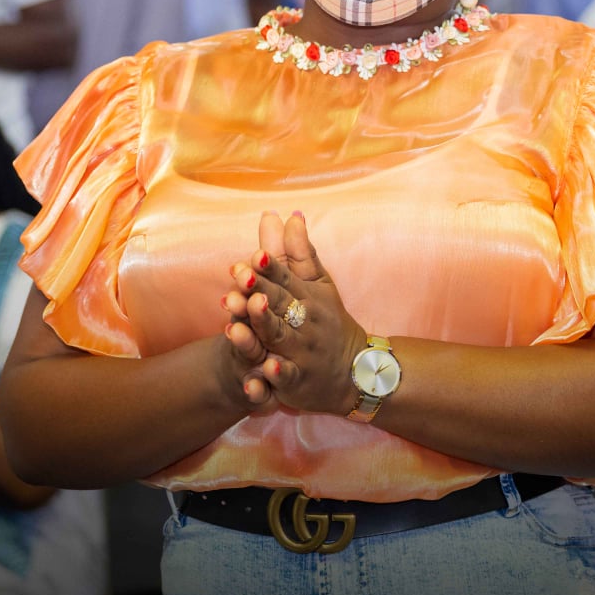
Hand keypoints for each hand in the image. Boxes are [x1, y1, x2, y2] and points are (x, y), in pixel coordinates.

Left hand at [221, 211, 365, 415]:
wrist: (355, 370)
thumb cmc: (329, 321)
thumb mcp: (319, 285)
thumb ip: (300, 253)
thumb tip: (291, 215)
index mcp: (307, 295)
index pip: (286, 276)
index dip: (270, 266)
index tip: (255, 254)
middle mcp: (304, 321)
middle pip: (279, 302)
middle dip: (260, 289)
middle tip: (239, 275)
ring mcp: (301, 351)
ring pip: (279, 336)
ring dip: (262, 323)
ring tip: (245, 309)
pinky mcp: (297, 380)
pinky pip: (287, 376)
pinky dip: (277, 373)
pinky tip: (265, 367)